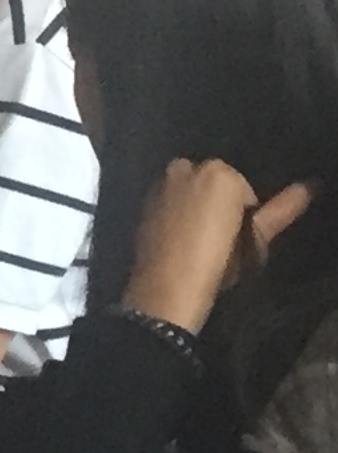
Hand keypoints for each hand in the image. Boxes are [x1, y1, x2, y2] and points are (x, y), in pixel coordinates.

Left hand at [126, 159, 316, 334]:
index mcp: (218, 171)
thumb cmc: (220, 261)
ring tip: (200, 239)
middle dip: (218, 203)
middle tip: (221, 237)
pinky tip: (179, 237)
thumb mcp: (255, 239)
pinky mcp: (144, 198)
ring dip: (196, 205)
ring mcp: (161, 181)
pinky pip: (169, 198)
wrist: (169, 285)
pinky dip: (175, 211)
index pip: (242, 188)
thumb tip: (309, 187)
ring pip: (189, 188)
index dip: (244, 213)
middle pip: (212, 183)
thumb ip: (280, 209)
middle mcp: (185, 167)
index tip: (239, 235)